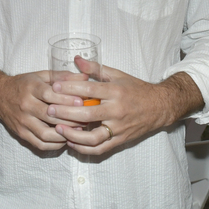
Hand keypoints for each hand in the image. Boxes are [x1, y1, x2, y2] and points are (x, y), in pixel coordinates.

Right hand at [0, 67, 84, 152]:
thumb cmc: (24, 84)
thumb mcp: (41, 75)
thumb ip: (63, 76)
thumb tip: (85, 77)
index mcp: (30, 88)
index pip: (50, 95)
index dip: (67, 99)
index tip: (82, 102)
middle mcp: (25, 105)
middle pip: (50, 116)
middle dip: (70, 118)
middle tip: (86, 118)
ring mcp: (22, 121)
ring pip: (46, 134)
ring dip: (64, 134)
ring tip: (78, 130)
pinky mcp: (21, 134)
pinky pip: (40, 144)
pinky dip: (55, 144)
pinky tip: (65, 139)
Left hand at [48, 58, 195, 155]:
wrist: (159, 107)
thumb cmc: (136, 89)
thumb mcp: (118, 75)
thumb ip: (96, 69)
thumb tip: (77, 59)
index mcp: (115, 91)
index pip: (89, 90)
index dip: (70, 88)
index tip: (54, 86)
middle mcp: (117, 111)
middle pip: (87, 114)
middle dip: (66, 112)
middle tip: (49, 110)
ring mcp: (118, 128)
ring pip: (93, 137)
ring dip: (73, 135)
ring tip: (58, 129)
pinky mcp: (120, 140)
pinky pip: (100, 149)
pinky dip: (84, 148)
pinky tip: (71, 143)